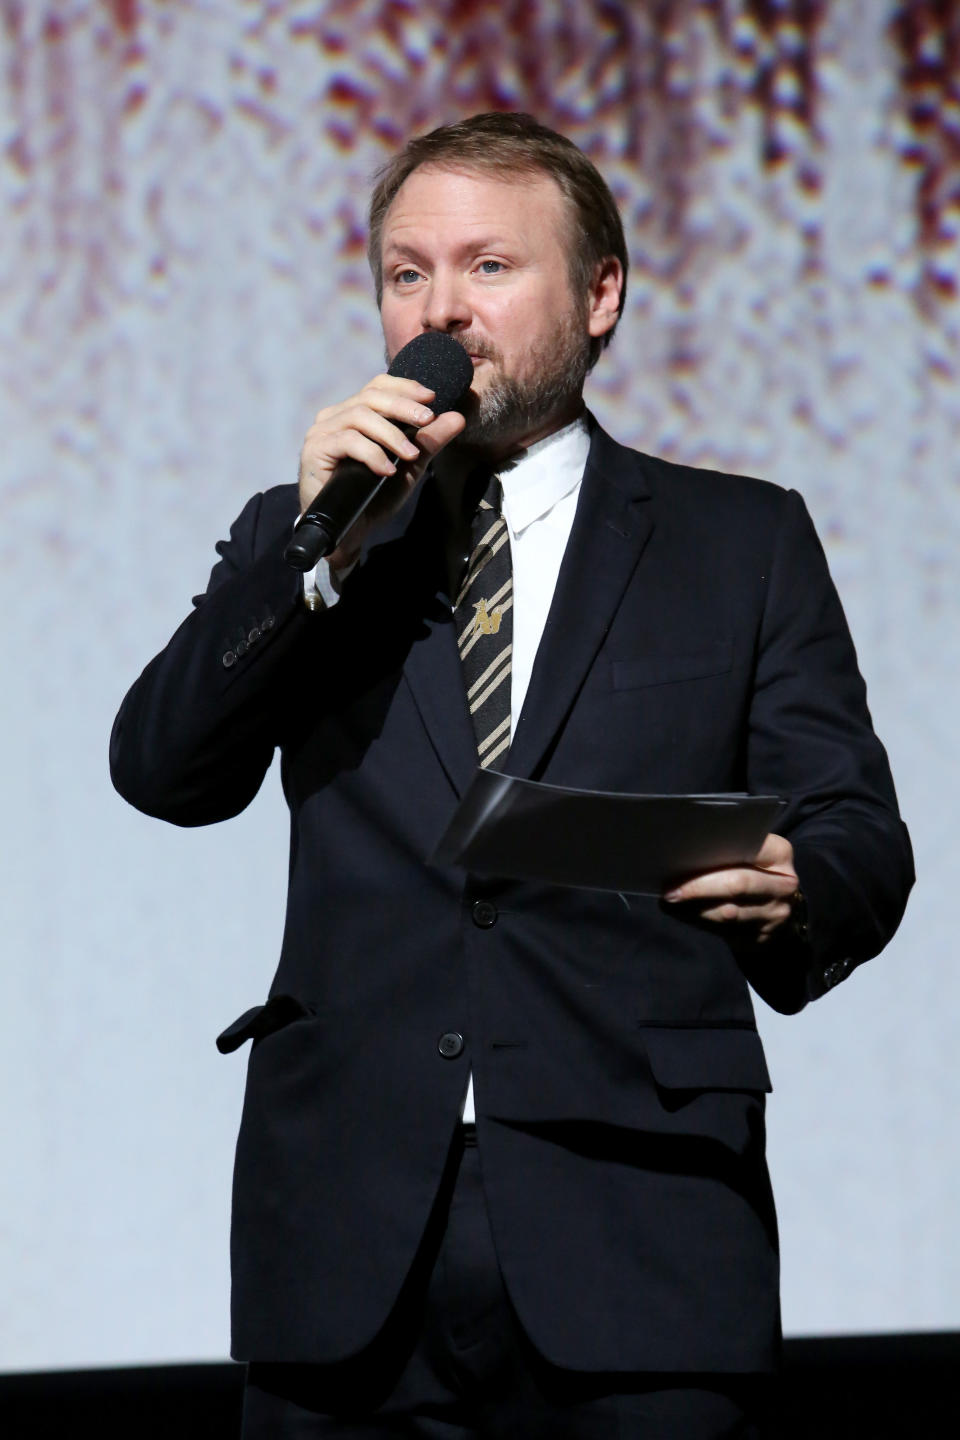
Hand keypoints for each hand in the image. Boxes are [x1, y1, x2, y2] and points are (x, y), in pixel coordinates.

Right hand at [298, 374, 465, 571]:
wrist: (350, 532)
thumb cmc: (374, 496)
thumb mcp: (408, 466)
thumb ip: (429, 441)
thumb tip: (458, 417)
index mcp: (355, 414)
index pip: (378, 386)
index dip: (404, 386)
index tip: (431, 398)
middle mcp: (335, 417)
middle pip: (370, 396)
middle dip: (402, 406)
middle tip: (427, 420)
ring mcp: (322, 432)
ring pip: (359, 416)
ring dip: (390, 434)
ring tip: (411, 455)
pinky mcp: (315, 450)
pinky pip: (347, 441)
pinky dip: (372, 454)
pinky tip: (387, 471)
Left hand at [662, 833, 798, 945]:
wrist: (778, 906)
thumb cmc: (753, 870)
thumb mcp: (751, 853)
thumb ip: (727, 851)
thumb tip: (681, 856)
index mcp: (779, 854)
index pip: (745, 851)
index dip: (713, 856)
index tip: (680, 859)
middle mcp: (783, 885)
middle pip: (736, 885)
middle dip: (698, 888)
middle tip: (669, 891)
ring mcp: (774, 915)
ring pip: (727, 913)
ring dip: (693, 909)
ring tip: (669, 902)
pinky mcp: (761, 937)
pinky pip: (723, 931)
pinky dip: (698, 921)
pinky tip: (682, 913)